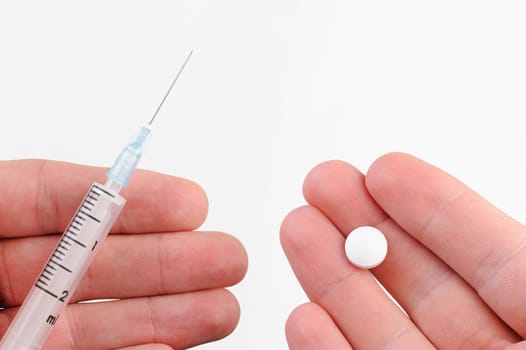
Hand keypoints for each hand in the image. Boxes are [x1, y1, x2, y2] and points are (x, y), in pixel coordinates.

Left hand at [0, 160, 246, 349]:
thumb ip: (22, 288)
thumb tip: (128, 301)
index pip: (42, 199)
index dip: (119, 196)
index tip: (185, 202)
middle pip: (83, 259)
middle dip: (163, 257)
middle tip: (221, 256)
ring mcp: (8, 327)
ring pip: (92, 313)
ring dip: (162, 311)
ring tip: (218, 307)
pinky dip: (131, 349)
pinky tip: (166, 341)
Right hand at [281, 153, 525, 348]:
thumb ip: (525, 277)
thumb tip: (474, 223)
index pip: (492, 261)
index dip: (437, 210)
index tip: (386, 170)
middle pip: (424, 287)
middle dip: (367, 230)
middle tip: (325, 183)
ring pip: (381, 333)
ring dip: (333, 281)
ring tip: (298, 229)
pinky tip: (306, 316)